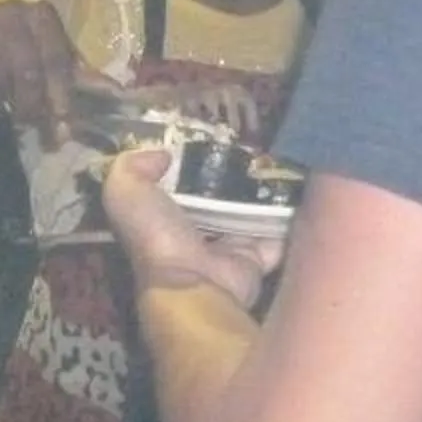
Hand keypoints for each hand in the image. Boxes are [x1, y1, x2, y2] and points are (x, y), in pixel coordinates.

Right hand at [0, 0, 92, 145]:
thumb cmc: (15, 40)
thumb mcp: (46, 46)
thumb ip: (75, 70)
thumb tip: (116, 92)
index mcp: (39, 13)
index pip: (56, 62)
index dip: (61, 99)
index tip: (64, 129)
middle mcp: (8, 12)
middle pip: (27, 76)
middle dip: (32, 109)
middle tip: (35, 130)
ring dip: (1, 106)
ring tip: (4, 110)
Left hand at [100, 147, 282, 310]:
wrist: (196, 284)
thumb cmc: (158, 237)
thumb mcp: (125, 195)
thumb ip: (131, 168)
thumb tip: (161, 155)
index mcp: (164, 219)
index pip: (177, 186)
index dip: (189, 163)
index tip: (210, 138)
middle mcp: (196, 235)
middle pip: (217, 199)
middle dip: (233, 176)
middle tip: (254, 147)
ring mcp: (228, 250)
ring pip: (249, 214)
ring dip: (263, 194)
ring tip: (279, 161)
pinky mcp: (257, 260)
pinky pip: (277, 235)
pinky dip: (287, 219)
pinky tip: (297, 192)